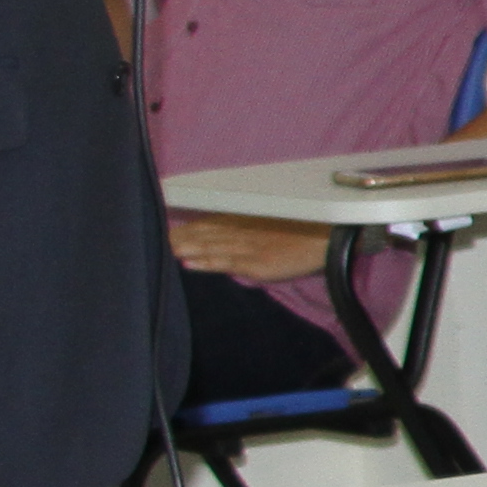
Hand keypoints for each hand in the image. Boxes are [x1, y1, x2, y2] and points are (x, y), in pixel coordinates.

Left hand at [166, 211, 325, 283]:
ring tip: (164, 249)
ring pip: (210, 246)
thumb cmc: (310, 229)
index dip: (190, 227)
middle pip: (205, 233)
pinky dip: (206, 262)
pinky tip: (188, 264)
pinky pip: (226, 262)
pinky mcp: (256, 263)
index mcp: (250, 221)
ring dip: (186, 248)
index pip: (212, 223)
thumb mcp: (280, 223)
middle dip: (181, 237)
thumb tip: (235, 232)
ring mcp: (249, 247)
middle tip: (153, 239)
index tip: (167, 229)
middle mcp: (245, 232)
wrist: (333, 237)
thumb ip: (257, 227)